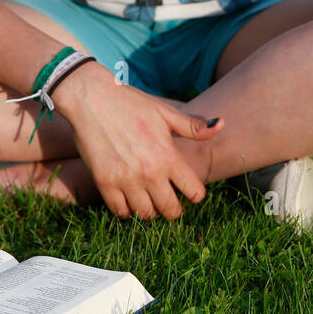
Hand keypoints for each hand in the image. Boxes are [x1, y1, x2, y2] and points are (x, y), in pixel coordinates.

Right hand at [50, 60, 224, 219]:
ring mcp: (126, 180)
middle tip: (168, 198)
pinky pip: (121, 212)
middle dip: (173, 207)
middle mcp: (150, 173)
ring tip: (147, 198)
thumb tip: (221, 125)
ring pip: (146, 215)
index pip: (194, 192)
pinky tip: (128, 197)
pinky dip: (126, 210)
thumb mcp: (164, 112)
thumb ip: (192, 126)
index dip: (194, 192)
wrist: (91, 98)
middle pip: (171, 211)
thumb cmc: (130, 102)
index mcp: (168, 156)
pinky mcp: (105, 184)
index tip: (187, 188)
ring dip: (149, 210)